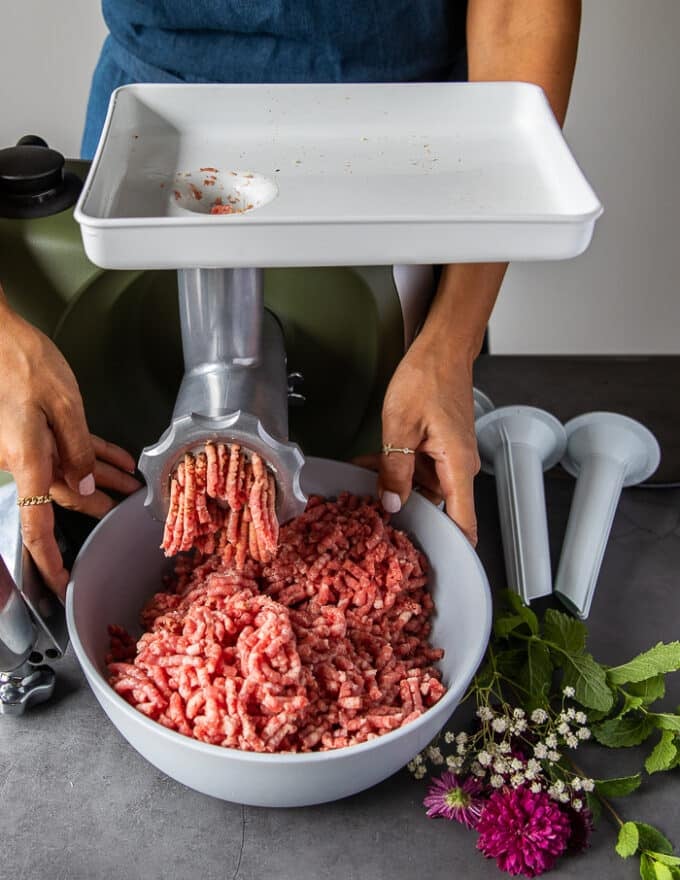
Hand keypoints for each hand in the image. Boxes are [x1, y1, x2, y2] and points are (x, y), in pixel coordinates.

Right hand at [0, 299, 140, 598]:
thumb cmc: (23, 362)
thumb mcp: (63, 405)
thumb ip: (77, 449)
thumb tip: (87, 484)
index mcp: (27, 460)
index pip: (37, 523)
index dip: (49, 559)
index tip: (62, 582)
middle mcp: (24, 459)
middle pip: (63, 495)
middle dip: (95, 505)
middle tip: (122, 515)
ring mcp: (27, 443)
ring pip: (70, 470)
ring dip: (102, 477)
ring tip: (132, 485)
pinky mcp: (35, 426)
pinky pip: (67, 447)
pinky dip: (93, 453)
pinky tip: (118, 458)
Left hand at [355, 333, 479, 544]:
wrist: (441, 349)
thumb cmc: (428, 378)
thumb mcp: (401, 426)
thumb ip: (395, 470)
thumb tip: (392, 504)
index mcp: (457, 467)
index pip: (463, 523)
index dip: (449, 549)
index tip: (427, 564)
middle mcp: (459, 467)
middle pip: (436, 508)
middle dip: (404, 513)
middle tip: (371, 518)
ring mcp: (449, 458)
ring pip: (421, 488)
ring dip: (394, 486)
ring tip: (364, 480)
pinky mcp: (440, 448)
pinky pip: (418, 469)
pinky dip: (397, 470)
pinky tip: (371, 465)